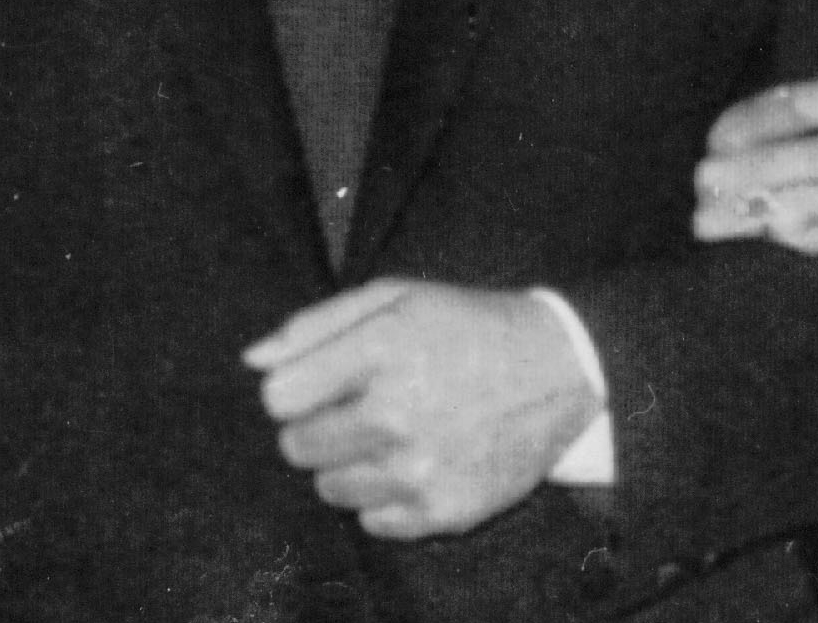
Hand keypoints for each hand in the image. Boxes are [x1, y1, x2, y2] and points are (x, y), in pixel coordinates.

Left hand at [244, 279, 599, 539]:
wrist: (566, 370)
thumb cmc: (471, 327)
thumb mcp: (400, 298)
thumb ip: (318, 324)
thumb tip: (251, 359)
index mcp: (384, 347)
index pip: (278, 397)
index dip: (299, 386)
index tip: (331, 379)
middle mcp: (397, 412)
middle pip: (296, 447)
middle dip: (323, 425)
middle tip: (370, 404)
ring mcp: (420, 469)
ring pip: (329, 488)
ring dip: (354, 462)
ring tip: (401, 431)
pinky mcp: (441, 511)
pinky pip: (371, 520)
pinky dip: (388, 495)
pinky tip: (424, 459)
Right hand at [693, 74, 817, 255]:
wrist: (706, 224)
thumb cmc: (752, 165)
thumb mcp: (769, 129)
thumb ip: (804, 104)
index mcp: (736, 124)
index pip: (804, 105)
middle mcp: (723, 166)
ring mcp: (728, 213)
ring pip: (816, 199)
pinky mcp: (742, 253)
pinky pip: (809, 238)